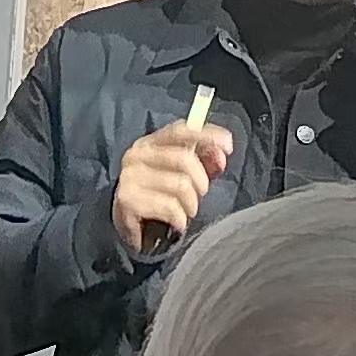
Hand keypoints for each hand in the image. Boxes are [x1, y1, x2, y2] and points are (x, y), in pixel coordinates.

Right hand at [112, 120, 232, 251]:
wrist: (131, 226)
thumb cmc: (160, 195)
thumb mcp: (183, 174)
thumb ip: (204, 160)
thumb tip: (221, 154)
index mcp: (151, 143)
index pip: (180, 130)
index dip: (206, 134)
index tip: (228, 145)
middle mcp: (137, 155)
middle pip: (184, 159)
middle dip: (201, 181)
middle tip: (200, 194)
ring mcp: (130, 177)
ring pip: (180, 185)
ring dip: (191, 204)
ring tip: (187, 211)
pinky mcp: (127, 199)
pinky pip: (170, 206)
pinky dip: (180, 218)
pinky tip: (177, 222)